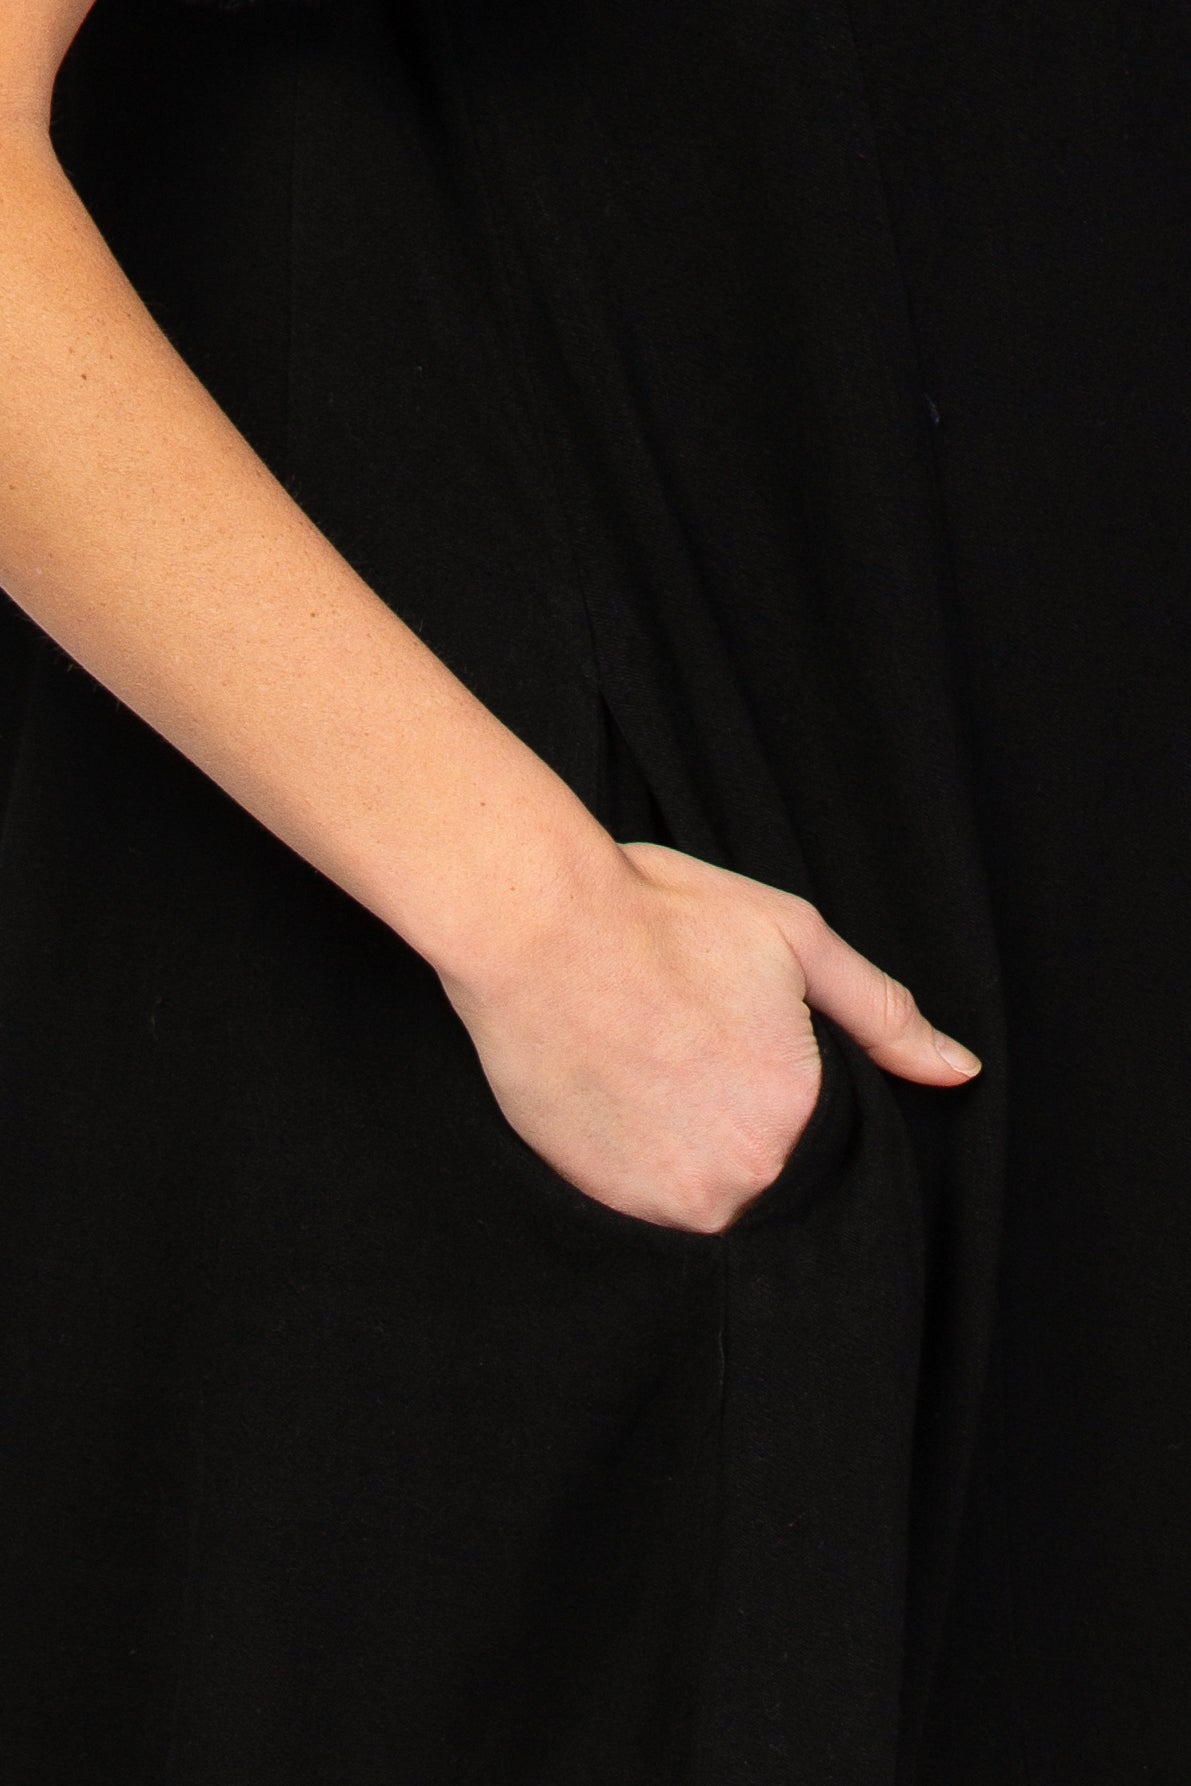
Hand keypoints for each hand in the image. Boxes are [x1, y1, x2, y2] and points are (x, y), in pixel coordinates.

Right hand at [440, 839, 981, 1234]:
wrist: (531, 927)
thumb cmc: (659, 918)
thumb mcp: (794, 938)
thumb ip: (882, 1014)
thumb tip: (958, 1071)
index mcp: (801, 1112)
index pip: (830, 1138)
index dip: (791, 1091)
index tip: (742, 1046)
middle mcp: (744, 1176)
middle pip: (772, 1173)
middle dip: (744, 1124)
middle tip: (690, 1052)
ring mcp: (670, 1200)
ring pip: (714, 1197)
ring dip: (697, 1152)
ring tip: (656, 1074)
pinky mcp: (605, 1206)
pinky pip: (650, 1208)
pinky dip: (646, 1164)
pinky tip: (624, 1098)